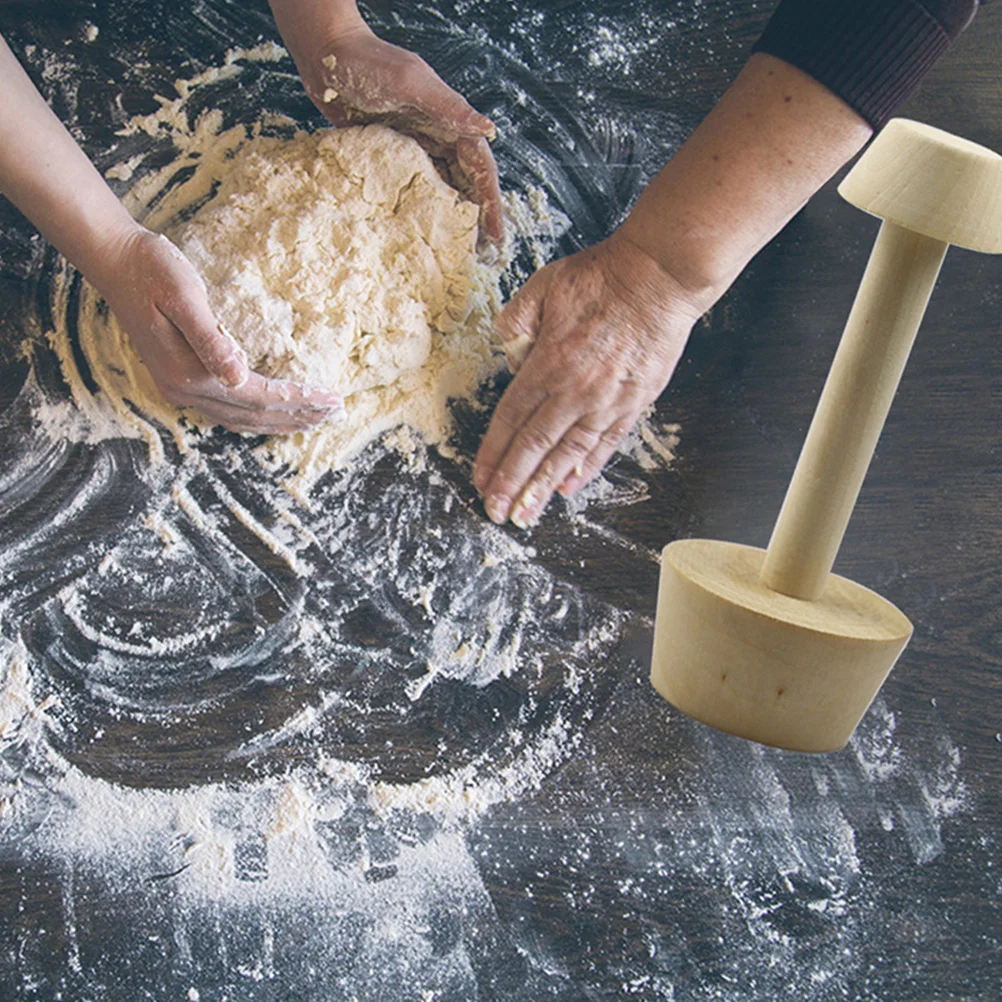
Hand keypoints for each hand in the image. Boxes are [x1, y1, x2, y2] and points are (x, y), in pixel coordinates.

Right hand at [100, 227, 343, 433]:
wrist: (115, 261)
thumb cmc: (153, 269)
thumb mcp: (185, 295)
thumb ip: (211, 338)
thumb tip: (240, 375)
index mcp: (190, 372)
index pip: (259, 396)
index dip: (298, 399)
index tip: (332, 396)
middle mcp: (184, 390)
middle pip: (255, 416)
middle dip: (299, 416)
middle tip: (337, 414)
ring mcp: (179, 389)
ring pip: (242, 420)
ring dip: (282, 421)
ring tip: (316, 420)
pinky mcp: (179, 382)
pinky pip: (228, 411)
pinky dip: (258, 416)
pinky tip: (277, 414)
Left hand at [283, 20, 503, 245]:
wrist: (325, 56)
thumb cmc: (367, 61)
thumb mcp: (411, 83)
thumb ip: (449, 107)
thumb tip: (488, 130)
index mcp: (449, 119)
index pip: (480, 167)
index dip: (491, 203)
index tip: (496, 236)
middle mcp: (438, 134)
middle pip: (466, 182)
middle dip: (478, 217)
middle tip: (483, 254)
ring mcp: (415, 145)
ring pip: (443, 186)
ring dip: (452, 216)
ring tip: (458, 249)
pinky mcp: (392, 152)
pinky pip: (414, 185)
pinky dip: (422, 207)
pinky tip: (421, 230)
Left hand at [473, 234, 711, 526]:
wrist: (660, 276)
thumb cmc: (602, 277)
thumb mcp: (542, 286)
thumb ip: (515, 323)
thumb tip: (509, 358)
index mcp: (548, 364)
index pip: (511, 419)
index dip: (493, 453)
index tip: (480, 478)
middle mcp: (575, 391)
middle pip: (535, 447)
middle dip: (512, 483)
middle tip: (495, 512)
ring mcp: (606, 401)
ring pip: (569, 454)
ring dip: (544, 487)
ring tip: (527, 514)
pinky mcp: (634, 403)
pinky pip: (605, 444)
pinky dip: (586, 468)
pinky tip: (569, 488)